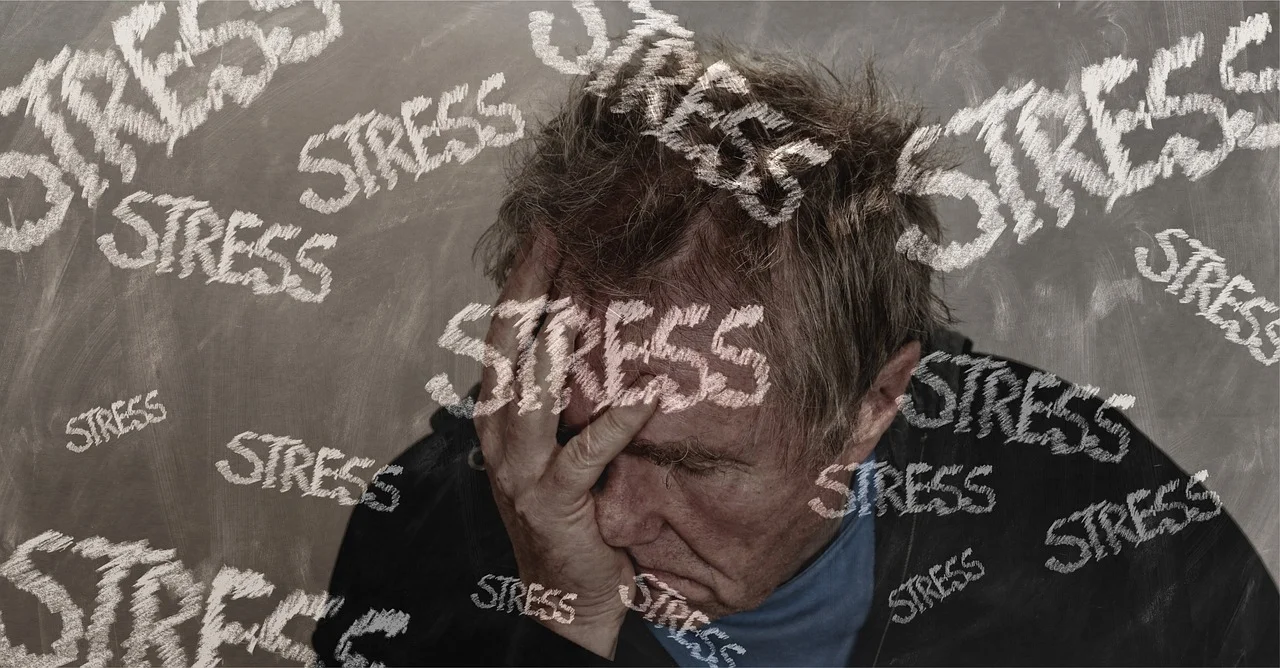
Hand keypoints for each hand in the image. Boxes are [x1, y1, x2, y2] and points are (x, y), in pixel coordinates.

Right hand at [475, 229, 657, 658]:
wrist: (562, 597)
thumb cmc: (569, 513)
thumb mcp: (558, 443)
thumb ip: (565, 393)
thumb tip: (596, 329)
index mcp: (498, 414)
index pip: (504, 335)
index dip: (520, 282)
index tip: (544, 232)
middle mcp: (498, 434)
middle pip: (506, 349)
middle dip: (527, 291)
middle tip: (552, 237)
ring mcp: (519, 469)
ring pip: (530, 395)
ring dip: (553, 348)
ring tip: (576, 300)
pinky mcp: (553, 501)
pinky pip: (584, 455)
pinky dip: (615, 423)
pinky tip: (645, 395)